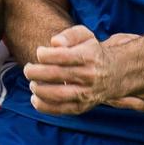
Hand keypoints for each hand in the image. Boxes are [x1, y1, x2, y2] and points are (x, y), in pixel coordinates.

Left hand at [24, 25, 143, 115]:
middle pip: (56, 75)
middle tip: (28, 69)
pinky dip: (44, 106)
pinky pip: (61, 110)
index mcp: (89, 56)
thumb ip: (69, 34)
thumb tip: (54, 43)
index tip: (39, 52)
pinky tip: (34, 98)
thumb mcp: (85, 35)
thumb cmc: (93, 52)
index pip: (62, 56)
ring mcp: (86, 94)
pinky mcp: (82, 107)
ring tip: (32, 83)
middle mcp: (89, 76)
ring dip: (38, 89)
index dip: (45, 54)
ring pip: (57, 94)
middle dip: (36, 72)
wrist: (115, 73)